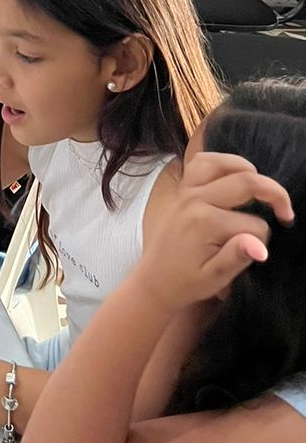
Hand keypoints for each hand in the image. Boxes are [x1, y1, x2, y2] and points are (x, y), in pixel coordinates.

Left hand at [134, 151, 291, 312]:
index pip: (255, 224)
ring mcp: (188, 190)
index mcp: (206, 223)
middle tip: (286, 214)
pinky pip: (202, 161)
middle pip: (246, 182)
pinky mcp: (183, 187)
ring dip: (250, 172)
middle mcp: (196, 199)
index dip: (262, 240)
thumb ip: (237, 257)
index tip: (257, 253)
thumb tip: (261, 247)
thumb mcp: (215, 278)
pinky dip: (222, 162)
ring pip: (224, 162)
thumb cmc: (188, 281)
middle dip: (275, 194)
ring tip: (262, 192)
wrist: (156, 278)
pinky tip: (235, 176)